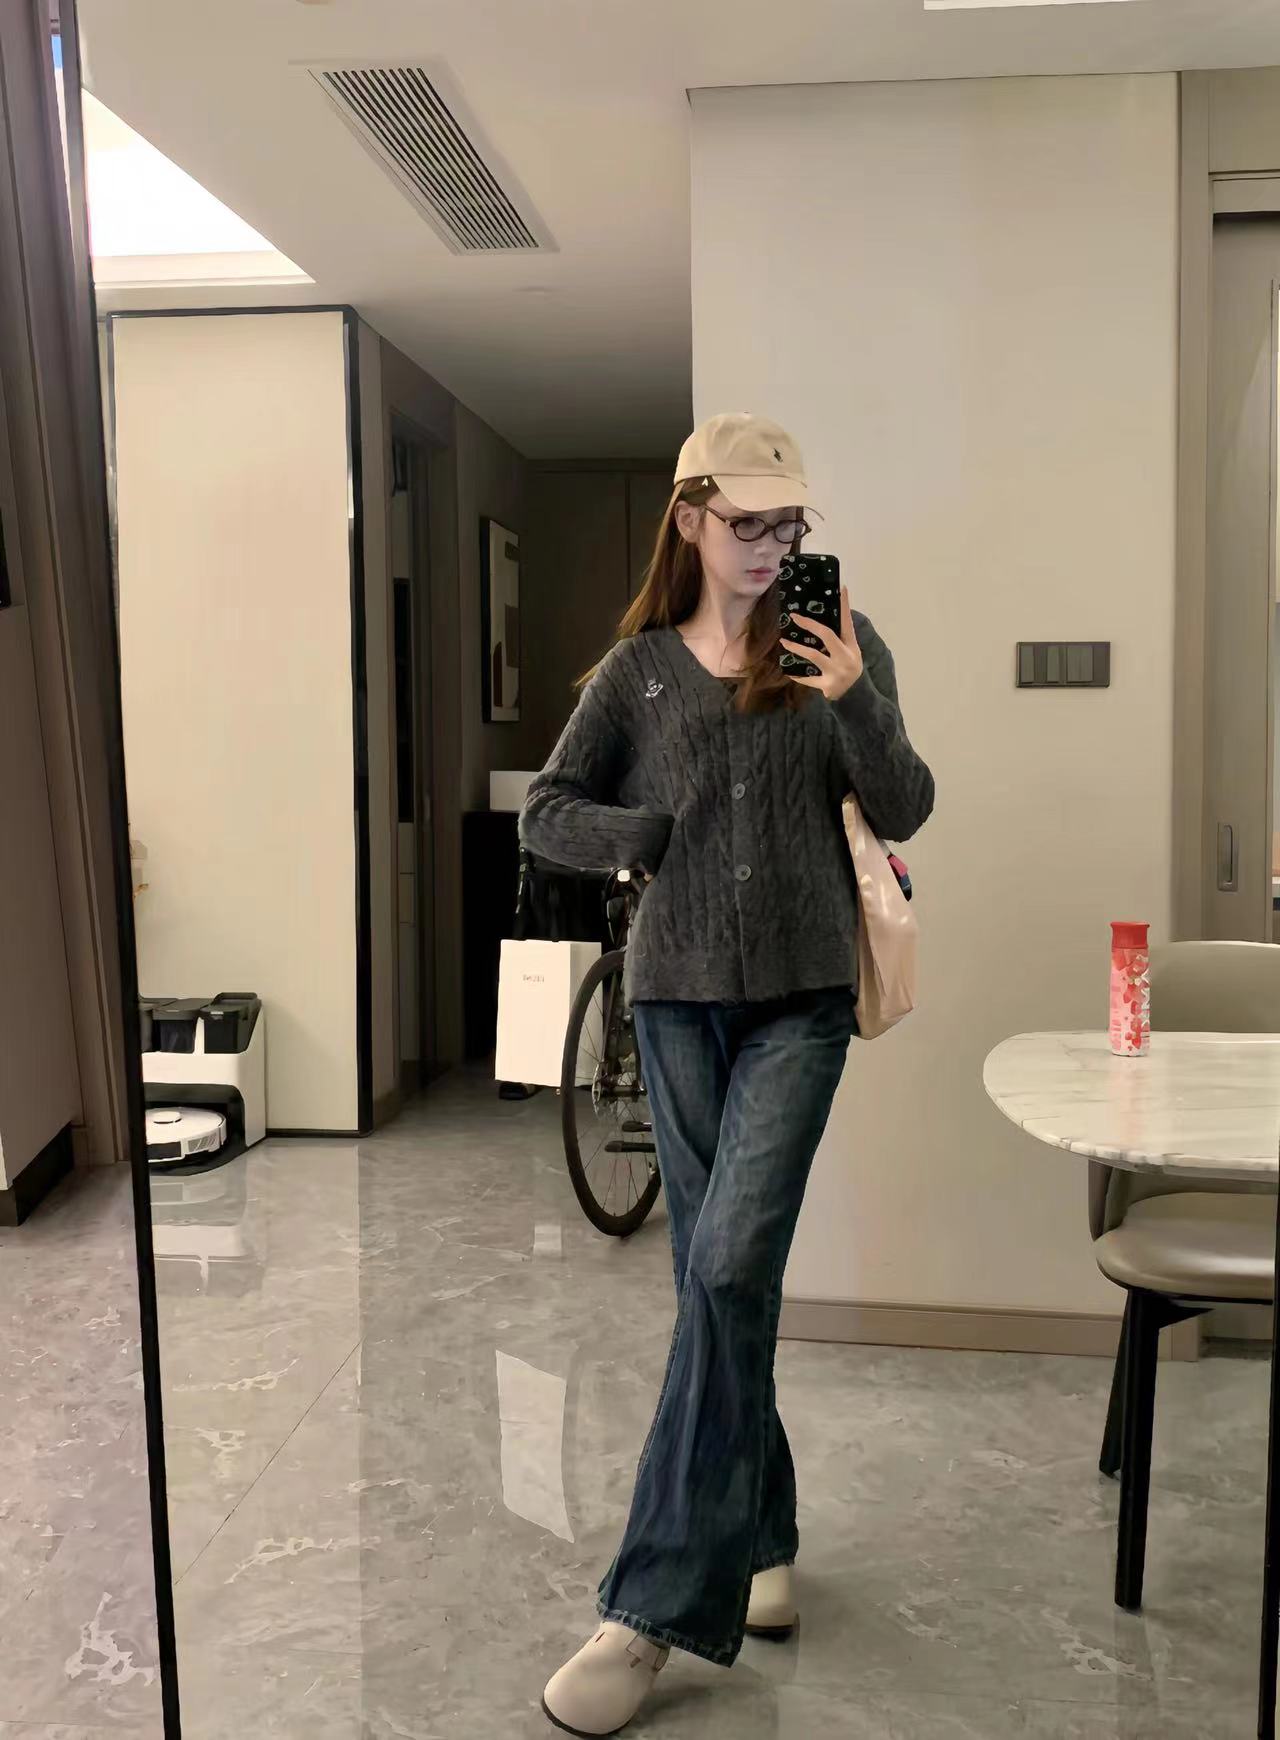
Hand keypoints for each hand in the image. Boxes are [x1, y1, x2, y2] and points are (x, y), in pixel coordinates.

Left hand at [781, 585, 863, 700]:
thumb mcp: (849, 652)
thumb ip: (838, 638)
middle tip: (794, 616)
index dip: (844, 605)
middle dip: (809, 624)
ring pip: (814, 655)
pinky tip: (789, 672)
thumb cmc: (848, 667)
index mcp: (851, 646)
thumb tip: (819, 620)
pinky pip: (808, 679)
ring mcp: (837, 671)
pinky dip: (798, 676)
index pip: (847, 622)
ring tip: (784, 642)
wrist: (855, 695)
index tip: (841, 588)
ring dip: (796, 647)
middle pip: (827, 635)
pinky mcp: (828, 685)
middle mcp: (846, 657)